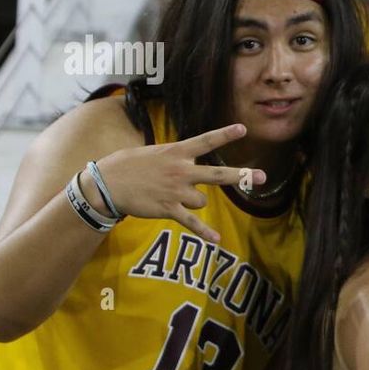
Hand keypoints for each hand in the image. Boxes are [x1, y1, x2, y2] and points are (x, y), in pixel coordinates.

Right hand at [94, 123, 264, 243]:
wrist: (106, 184)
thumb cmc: (128, 166)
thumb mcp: (153, 152)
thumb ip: (174, 156)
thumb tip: (189, 159)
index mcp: (176, 152)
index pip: (205, 141)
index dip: (225, 135)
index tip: (243, 129)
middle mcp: (180, 171)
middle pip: (218, 174)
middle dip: (242, 176)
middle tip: (263, 176)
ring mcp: (176, 191)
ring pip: (202, 201)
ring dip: (193, 202)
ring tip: (172, 197)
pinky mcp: (168, 209)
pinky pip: (192, 223)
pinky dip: (204, 232)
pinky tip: (217, 240)